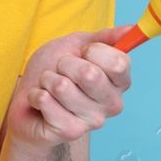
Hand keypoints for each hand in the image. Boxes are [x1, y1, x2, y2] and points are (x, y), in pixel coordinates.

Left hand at [5, 24, 136, 147]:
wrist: (29, 100)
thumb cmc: (55, 71)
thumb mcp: (77, 44)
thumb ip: (104, 37)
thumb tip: (130, 28)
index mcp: (119, 82)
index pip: (119, 62)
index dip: (94, 51)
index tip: (83, 52)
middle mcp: (112, 103)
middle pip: (90, 74)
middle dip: (64, 64)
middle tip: (60, 70)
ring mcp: (93, 121)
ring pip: (63, 87)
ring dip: (47, 80)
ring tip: (49, 86)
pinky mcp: (71, 132)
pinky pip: (47, 101)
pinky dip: (36, 95)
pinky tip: (40, 101)